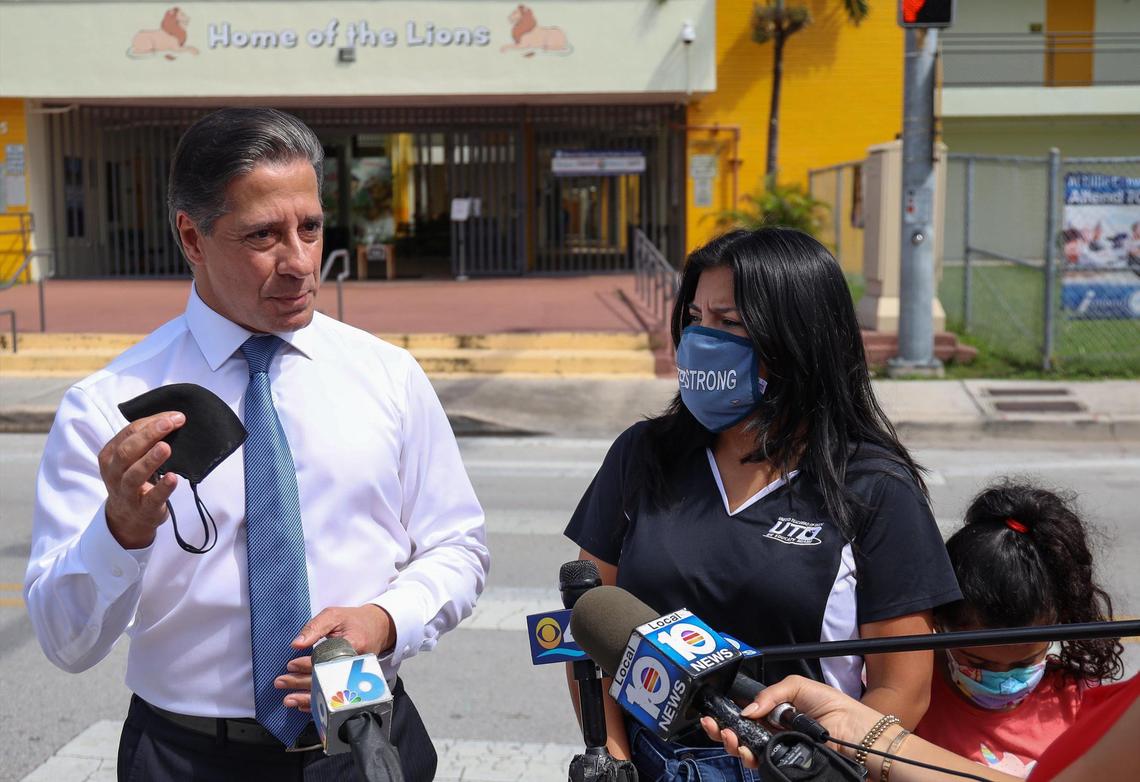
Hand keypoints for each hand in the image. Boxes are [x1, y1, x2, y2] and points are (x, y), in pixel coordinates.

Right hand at [99, 411, 185, 548]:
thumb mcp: (132, 459)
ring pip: (134, 475)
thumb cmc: (134, 479)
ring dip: (150, 460)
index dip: (151, 423)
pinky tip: (173, 478)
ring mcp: (127, 492)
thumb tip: (173, 418)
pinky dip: (163, 488)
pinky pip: (152, 498)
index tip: (174, 417)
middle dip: (149, 435)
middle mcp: (114, 473)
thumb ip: (146, 440)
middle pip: (127, 451)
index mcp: (111, 455)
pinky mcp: (143, 509)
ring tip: (166, 447)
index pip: (129, 433)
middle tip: (169, 424)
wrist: (128, 518)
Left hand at [276, 605, 396, 711]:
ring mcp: (355, 676)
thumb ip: (315, 627)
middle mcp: (355, 664)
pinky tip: (303, 706)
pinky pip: (335, 697)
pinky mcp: (353, 683)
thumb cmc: (354, 621)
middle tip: (281, 682)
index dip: (307, 665)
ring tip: (288, 700)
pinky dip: (319, 704)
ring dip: (307, 698)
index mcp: (352, 645)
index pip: (327, 660)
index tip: (290, 665)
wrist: (378, 628)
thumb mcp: (334, 615)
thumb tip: (296, 644)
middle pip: (326, 679)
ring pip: (330, 692)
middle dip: (301, 683)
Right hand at [700, 675, 882, 767]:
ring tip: (728, 736)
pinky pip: (761, 763)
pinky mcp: (785, 765)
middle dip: (722, 729)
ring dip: (731, 743)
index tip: (716, 710)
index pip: (746, 712)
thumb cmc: (837, 708)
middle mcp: (774, 731)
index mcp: (776, 711)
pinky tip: (743, 749)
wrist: (861, 736)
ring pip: (746, 749)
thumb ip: (771, 693)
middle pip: (740, 732)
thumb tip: (746, 709)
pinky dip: (748, 757)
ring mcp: (778, 749)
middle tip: (714, 725)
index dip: (729, 711)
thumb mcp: (800, 686)